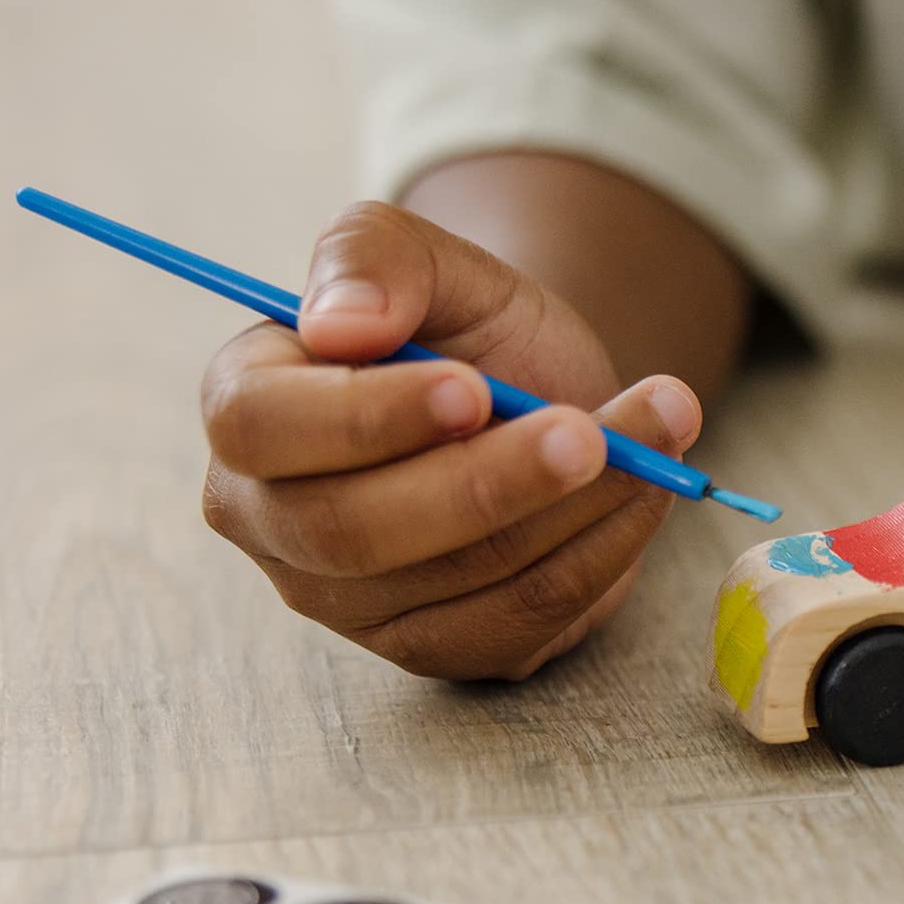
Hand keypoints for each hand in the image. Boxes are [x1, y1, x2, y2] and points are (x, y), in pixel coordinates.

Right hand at [201, 203, 700, 679]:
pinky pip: (521, 619)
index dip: (368, 418)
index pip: (263, 430)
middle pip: (356, 531)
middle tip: (588, 434)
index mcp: (247, 408)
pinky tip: (643, 492)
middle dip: (488, 483)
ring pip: (458, 580)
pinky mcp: (437, 646)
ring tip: (656, 435)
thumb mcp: (434, 259)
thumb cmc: (468, 328)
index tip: (473, 388)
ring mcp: (349, 602)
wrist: (540, 391)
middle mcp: (274, 521)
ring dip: (573, 510)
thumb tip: (340, 322)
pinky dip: (600, 554)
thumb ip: (375, 257)